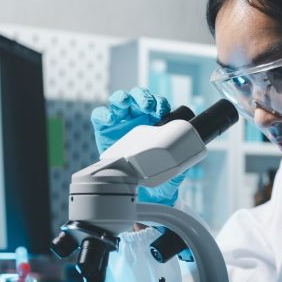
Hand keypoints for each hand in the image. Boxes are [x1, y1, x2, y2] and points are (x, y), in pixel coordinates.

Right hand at [91, 87, 185, 205]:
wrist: (130, 184)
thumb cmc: (150, 172)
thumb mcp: (167, 172)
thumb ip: (175, 170)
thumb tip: (181, 169)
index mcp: (153, 121)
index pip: (157, 104)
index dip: (159, 103)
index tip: (162, 110)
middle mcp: (136, 117)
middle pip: (138, 97)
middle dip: (143, 97)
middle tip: (147, 107)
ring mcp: (119, 121)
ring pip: (119, 100)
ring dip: (123, 98)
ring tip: (125, 104)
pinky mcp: (103, 128)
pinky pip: (100, 115)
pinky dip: (103, 114)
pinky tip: (109, 119)